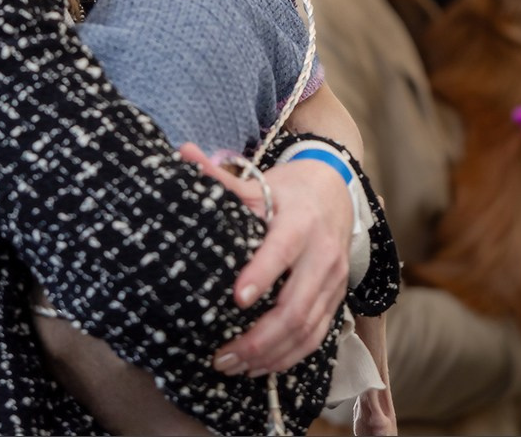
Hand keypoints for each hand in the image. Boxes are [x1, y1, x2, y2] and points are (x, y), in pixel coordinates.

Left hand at [179, 143, 351, 374]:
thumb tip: (182, 152)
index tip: (236, 299)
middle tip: (222, 355)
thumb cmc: (291, 190)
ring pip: (307, 328)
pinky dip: (290, 357)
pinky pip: (318, 336)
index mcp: (300, 222)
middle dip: (259, 338)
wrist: (338, 191)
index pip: (282, 250)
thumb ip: (221, 179)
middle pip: (296, 304)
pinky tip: (262, 368)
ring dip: (271, 355)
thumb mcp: (261, 182)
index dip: (262, 274)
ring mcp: (333, 279)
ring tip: (236, 368)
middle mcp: (321, 254)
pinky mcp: (337, 297)